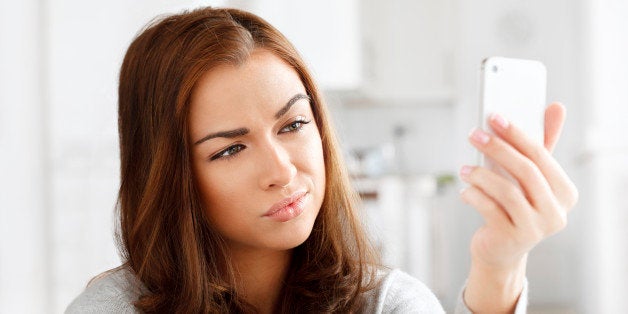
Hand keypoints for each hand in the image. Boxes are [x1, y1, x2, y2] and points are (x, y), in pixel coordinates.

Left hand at [459, 102, 577, 311]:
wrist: (501, 249)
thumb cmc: (515, 205)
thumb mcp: (528, 176)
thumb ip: (541, 144)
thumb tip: (556, 107)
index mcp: (565, 192)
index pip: (541, 156)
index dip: (517, 134)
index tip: (494, 116)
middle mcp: (556, 212)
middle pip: (526, 171)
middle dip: (497, 148)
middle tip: (474, 134)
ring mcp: (536, 228)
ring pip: (508, 192)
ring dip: (481, 175)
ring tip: (464, 169)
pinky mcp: (513, 239)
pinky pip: (490, 210)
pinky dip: (474, 196)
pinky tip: (465, 191)